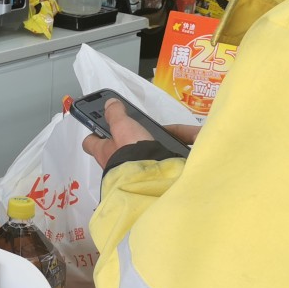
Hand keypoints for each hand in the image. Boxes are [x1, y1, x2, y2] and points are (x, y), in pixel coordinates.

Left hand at [81, 99, 200, 169]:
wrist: (151, 183)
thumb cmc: (130, 153)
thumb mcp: (122, 127)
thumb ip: (116, 115)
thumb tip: (109, 104)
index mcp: (106, 153)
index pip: (92, 143)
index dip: (95, 135)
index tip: (102, 126)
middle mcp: (119, 163)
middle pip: (126, 146)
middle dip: (139, 136)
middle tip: (150, 125)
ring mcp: (138, 169)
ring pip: (152, 150)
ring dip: (167, 140)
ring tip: (181, 132)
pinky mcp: (158, 174)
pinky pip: (171, 157)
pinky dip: (182, 146)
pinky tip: (196, 138)